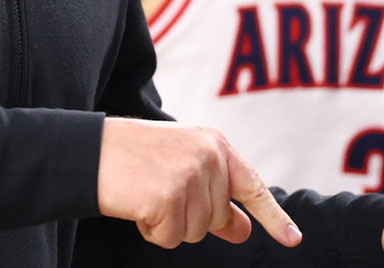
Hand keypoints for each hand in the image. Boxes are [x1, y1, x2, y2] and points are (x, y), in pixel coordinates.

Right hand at [97, 117, 301, 249]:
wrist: (90, 150)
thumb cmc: (134, 159)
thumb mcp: (182, 169)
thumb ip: (216, 198)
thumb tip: (244, 230)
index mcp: (215, 144)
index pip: (252, 186)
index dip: (274, 216)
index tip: (293, 239)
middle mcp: (209, 157)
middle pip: (216, 220)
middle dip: (187, 217)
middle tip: (157, 191)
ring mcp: (191, 177)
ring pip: (194, 233)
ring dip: (167, 224)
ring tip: (146, 194)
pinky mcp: (169, 198)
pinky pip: (169, 239)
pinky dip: (151, 231)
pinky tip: (137, 204)